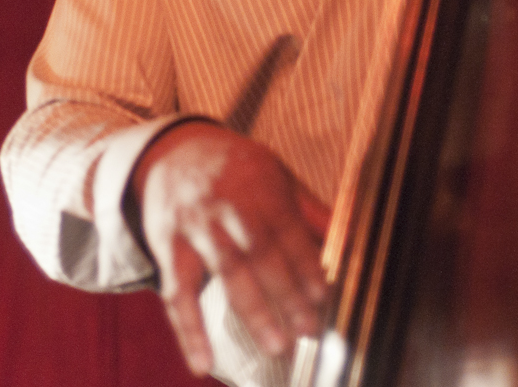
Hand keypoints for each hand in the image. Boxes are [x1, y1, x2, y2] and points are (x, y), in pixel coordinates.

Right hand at [131, 122, 329, 376]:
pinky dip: (188, 331)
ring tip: (277, 344)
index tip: (325, 295)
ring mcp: (197, 229)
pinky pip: (176, 294)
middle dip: (287, 293)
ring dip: (253, 310)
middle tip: (309, 329)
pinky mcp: (168, 249)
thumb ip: (309, 210)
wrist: (174, 153)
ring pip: (227, 272)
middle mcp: (229, 207)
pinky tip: (203, 364)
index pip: (288, 229)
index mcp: (262, 187)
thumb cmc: (238, 169)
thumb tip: (348, 235)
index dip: (306, 262)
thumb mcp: (277, 175)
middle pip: (260, 253)